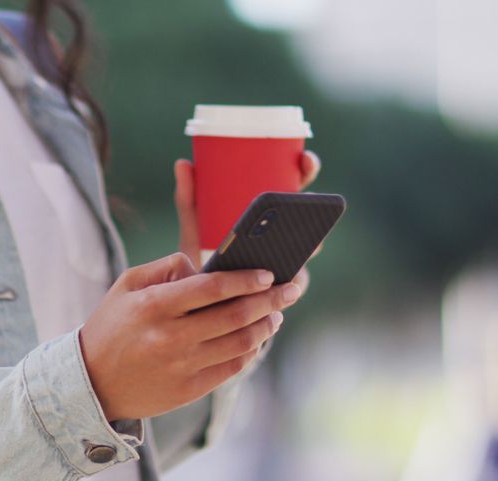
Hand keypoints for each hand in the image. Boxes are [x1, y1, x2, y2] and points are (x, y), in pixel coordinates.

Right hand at [79, 253, 301, 420]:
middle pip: (235, 315)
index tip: (268, 273)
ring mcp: (181, 366)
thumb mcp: (126, 286)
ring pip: (240, 343)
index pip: (212, 287)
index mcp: (154, 306)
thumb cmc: (111, 327)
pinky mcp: (189, 390)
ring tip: (275, 314)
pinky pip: (232, 368)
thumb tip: (204, 267)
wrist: (91, 384)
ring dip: (265, 326)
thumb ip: (165, 268)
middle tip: (290, 289)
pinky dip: (250, 351)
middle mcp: (170, 337)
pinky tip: (255, 339)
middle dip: (270, 300)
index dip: (246, 279)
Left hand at [174, 151, 321, 295]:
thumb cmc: (200, 258)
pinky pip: (294, 284)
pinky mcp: (282, 291)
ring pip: (307, 251)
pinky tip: (290, 278)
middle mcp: (284, 238)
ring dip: (310, 245)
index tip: (305, 159)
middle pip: (309, 217)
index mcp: (267, 216)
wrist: (197, 304)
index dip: (306, 170)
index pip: (294, 187)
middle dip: (314, 206)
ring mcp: (287, 263)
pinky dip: (294, 281)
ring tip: (302, 239)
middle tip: (305, 199)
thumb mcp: (195, 228)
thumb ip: (189, 200)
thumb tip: (183, 163)